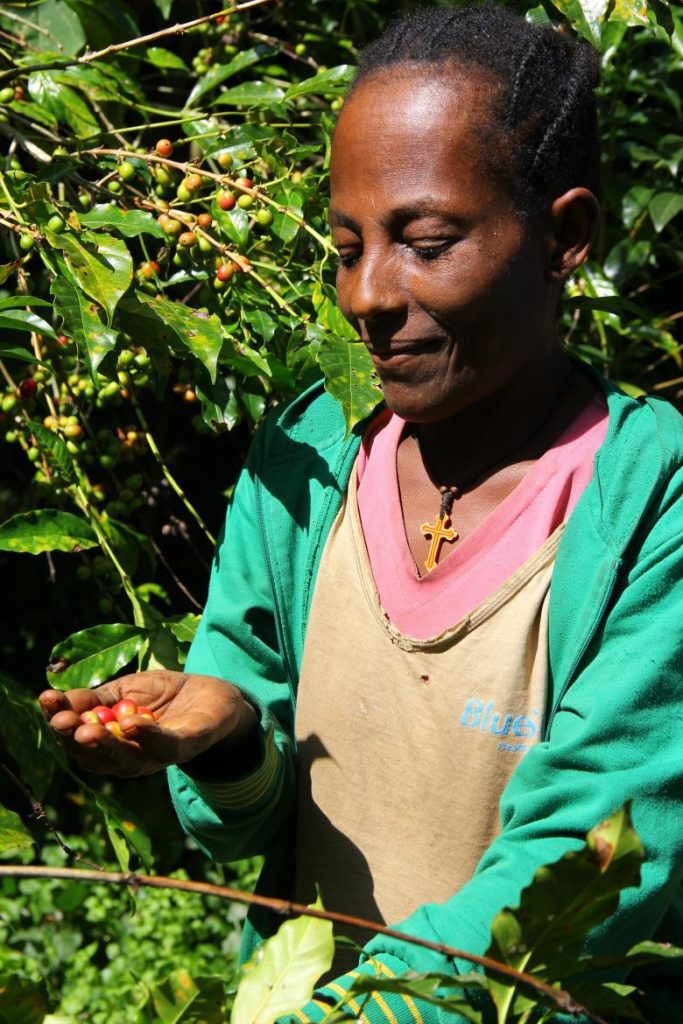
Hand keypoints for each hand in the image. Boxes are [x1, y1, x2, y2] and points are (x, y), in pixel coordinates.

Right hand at [38, 671, 257, 777]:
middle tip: (62, 723)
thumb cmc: (164, 696)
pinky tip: (132, 723)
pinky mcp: (187, 747)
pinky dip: (148, 737)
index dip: (60, 722)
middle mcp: (131, 757)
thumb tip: (55, 698)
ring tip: (88, 730)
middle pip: (98, 758)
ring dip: (107, 746)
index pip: (78, 740)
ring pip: (127, 760)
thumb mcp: (124, 690)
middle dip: (76, 741)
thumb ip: (95, 698)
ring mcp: (158, 755)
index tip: (46, 700)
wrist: (215, 694)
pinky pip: (165, 747)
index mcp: (111, 743)